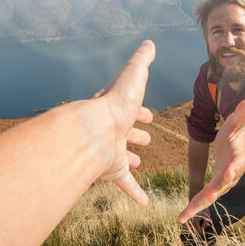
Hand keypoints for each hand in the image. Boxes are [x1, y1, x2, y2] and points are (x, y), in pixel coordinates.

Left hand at [93, 40, 155, 206]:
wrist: (95, 130)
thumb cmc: (115, 102)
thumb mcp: (133, 74)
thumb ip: (142, 60)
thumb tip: (149, 43)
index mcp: (116, 109)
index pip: (128, 108)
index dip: (139, 110)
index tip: (149, 115)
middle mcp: (111, 130)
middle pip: (124, 132)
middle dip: (134, 133)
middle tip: (145, 137)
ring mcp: (111, 151)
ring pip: (122, 157)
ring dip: (130, 159)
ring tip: (139, 161)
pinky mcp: (112, 169)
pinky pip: (125, 183)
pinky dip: (135, 192)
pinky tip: (145, 203)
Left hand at [179, 100, 244, 223]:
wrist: (241, 149)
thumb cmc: (238, 134)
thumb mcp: (237, 123)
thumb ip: (242, 116)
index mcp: (237, 158)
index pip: (236, 165)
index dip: (233, 170)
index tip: (228, 175)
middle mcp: (231, 174)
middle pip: (222, 185)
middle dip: (213, 193)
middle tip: (206, 199)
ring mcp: (222, 183)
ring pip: (210, 196)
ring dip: (198, 206)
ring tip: (185, 216)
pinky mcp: (214, 187)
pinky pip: (203, 198)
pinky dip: (193, 207)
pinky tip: (181, 218)